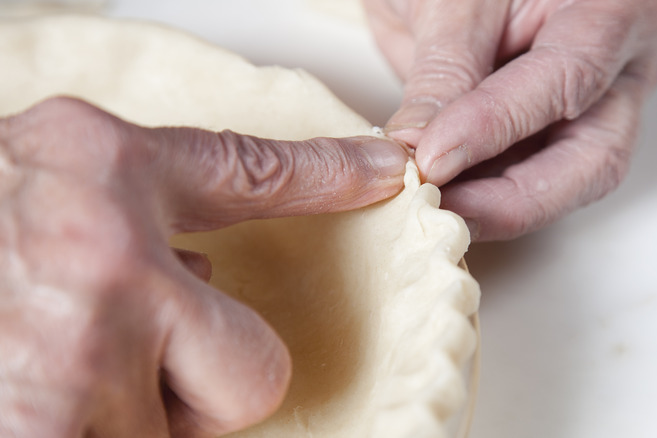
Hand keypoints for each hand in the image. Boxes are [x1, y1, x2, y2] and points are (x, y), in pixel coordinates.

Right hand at [0, 97, 407, 436]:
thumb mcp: (52, 179)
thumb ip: (153, 210)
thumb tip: (224, 267)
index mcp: (103, 183)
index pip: (257, 175)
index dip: (332, 177)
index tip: (389, 175)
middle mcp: (103, 272)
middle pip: (252, 374)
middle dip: (205, 381)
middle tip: (124, 354)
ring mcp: (73, 373)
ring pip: (182, 436)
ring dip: (136, 419)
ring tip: (53, 376)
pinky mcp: (47, 437)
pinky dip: (99, 431)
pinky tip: (39, 393)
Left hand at [365, 0, 656, 239]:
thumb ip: (445, 72)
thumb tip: (417, 150)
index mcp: (614, 8)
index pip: (567, 77)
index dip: (496, 125)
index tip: (432, 157)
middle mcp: (624, 65)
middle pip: (594, 157)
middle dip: (518, 199)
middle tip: (445, 212)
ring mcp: (599, 101)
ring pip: (569, 179)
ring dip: (501, 205)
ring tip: (438, 210)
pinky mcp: (565, 127)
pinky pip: (536, 174)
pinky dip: (492, 192)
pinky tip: (449, 197)